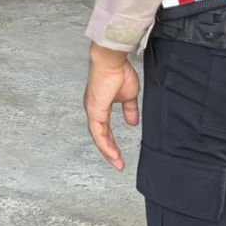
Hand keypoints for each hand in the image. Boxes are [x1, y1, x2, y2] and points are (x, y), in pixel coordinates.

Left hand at [84, 44, 140, 171]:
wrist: (112, 61)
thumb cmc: (118, 72)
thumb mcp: (128, 96)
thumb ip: (129, 110)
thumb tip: (133, 121)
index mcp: (100, 107)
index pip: (105, 130)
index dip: (111, 143)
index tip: (119, 155)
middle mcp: (94, 111)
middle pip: (100, 137)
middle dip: (110, 151)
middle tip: (118, 163)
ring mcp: (92, 111)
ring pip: (98, 137)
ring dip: (108, 151)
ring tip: (117, 162)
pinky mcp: (94, 110)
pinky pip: (98, 132)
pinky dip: (104, 144)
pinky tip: (111, 152)